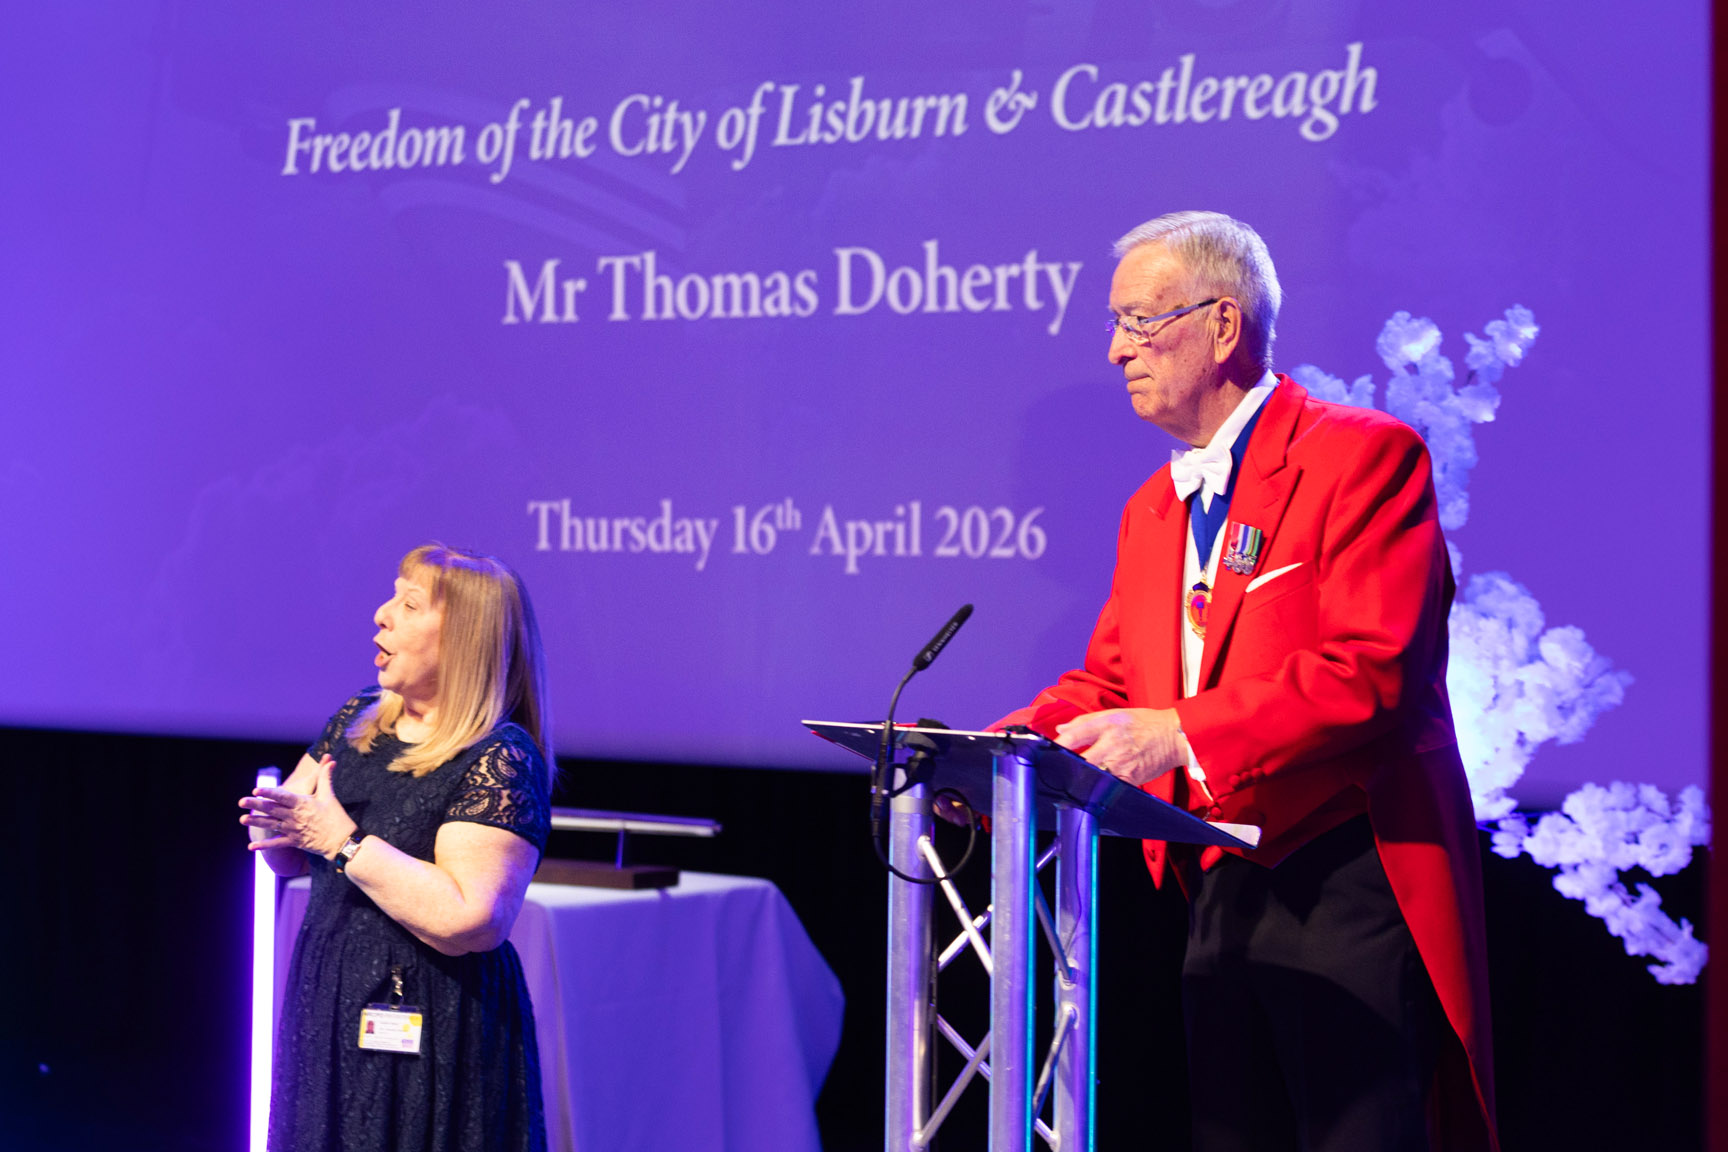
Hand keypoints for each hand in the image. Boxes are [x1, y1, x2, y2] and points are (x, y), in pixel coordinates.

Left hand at [239, 756, 356, 859]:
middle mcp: (295, 817)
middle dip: (255, 805)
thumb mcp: (330, 796)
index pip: (283, 797)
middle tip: (241, 801)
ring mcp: (293, 830)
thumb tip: (331, 760)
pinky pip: (277, 844)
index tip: (256, 790)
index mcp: (303, 804)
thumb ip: (326, 777)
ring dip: (256, 822)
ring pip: (271, 825)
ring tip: (242, 819)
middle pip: (272, 809)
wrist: (341, 841)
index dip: (269, 793)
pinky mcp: (294, 842)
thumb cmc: (336, 816)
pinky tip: (251, 846)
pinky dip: (264, 846)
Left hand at [1055, 708, 1188, 787]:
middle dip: (1066, 768)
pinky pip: (1108, 786)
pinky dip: (1098, 786)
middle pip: (1082, 761)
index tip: (1044, 752)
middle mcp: (1113, 745)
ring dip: (1080, 779)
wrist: (1174, 737)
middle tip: (1052, 772)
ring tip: (1067, 781)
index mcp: (1108, 725)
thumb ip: (1084, 722)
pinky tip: (1091, 786)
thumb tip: (1060, 729)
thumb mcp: (1114, 714)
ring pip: (1093, 777)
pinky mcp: (1130, 780)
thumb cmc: (1144, 724)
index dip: (1057, 745)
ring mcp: (1122, 764)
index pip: (1075, 735)